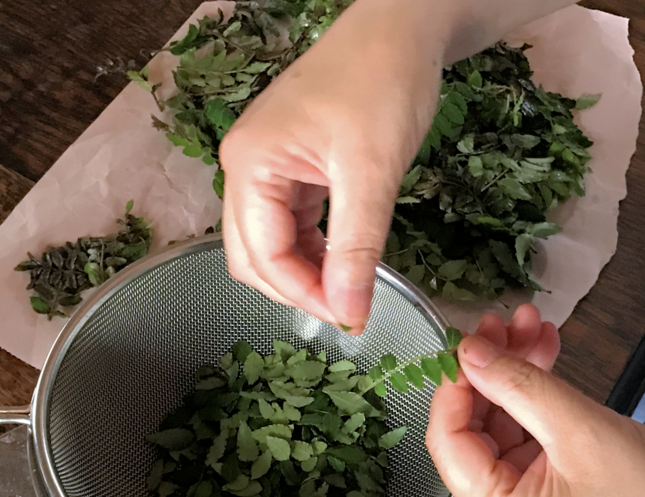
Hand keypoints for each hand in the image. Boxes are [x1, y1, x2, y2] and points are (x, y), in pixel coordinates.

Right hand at [220, 0, 445, 330]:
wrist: (399, 30)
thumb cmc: (383, 85)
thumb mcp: (372, 171)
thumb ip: (357, 247)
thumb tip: (349, 314)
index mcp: (250, 164)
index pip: (262, 254)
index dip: (304, 294)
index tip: (350, 318)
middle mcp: (245, 167)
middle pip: (252, 254)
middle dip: (296, 288)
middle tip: (348, 308)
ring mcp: (264, 166)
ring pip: (269, 243)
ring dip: (305, 272)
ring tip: (350, 286)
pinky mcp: (288, 167)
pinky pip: (289, 223)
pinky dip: (313, 249)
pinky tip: (344, 257)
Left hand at [426, 305, 644, 496]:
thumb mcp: (578, 428)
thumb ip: (518, 384)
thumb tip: (469, 352)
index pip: (448, 439)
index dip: (454, 385)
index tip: (467, 341)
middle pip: (473, 425)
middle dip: (490, 367)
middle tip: (501, 322)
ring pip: (500, 419)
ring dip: (513, 370)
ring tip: (529, 323)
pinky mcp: (543, 483)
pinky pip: (525, 427)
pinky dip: (533, 390)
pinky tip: (543, 349)